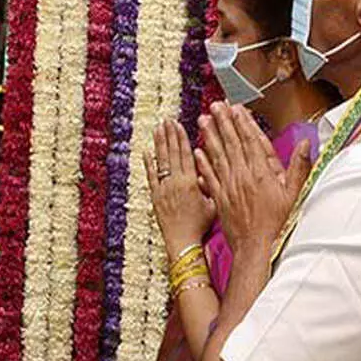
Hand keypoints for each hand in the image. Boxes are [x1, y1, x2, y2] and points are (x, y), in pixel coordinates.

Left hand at [143, 118, 215, 259]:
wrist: (182, 241)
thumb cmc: (200, 224)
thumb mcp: (212, 203)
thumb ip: (211, 184)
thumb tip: (211, 166)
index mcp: (191, 182)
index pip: (186, 154)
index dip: (181, 138)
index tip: (179, 124)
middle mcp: (175, 182)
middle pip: (172, 154)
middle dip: (169, 135)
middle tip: (167, 120)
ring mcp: (163, 188)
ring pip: (161, 161)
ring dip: (159, 144)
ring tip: (158, 129)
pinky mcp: (155, 196)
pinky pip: (151, 176)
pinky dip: (149, 163)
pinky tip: (147, 152)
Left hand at [194, 102, 310, 256]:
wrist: (256, 246)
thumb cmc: (278, 222)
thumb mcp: (295, 194)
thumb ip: (300, 167)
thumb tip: (307, 143)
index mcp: (262, 173)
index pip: (251, 142)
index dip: (243, 123)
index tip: (236, 108)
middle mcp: (243, 176)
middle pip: (232, 144)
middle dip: (224, 123)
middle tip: (215, 105)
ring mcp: (228, 186)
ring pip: (218, 156)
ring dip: (210, 136)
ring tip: (203, 119)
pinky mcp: (218, 197)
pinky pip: (208, 176)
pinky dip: (202, 162)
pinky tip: (197, 150)